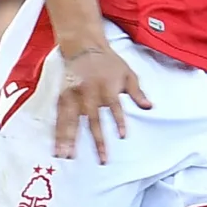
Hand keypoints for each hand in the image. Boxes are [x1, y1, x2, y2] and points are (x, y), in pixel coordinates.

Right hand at [54, 45, 147, 164]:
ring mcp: (73, 96)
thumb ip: (137, 92)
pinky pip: (59, 117)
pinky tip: (56, 147)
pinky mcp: (62, 97)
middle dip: (97, 140)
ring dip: (69, 139)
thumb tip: (149, 106)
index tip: (122, 136)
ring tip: (67, 156)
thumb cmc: (109, 63)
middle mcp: (89, 93)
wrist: (84, 47)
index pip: (114, 107)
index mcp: (106, 88)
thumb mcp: (128, 73)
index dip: (118, 121)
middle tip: (101, 159)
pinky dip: (57, 132)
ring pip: (71, 120)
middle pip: (92, 119)